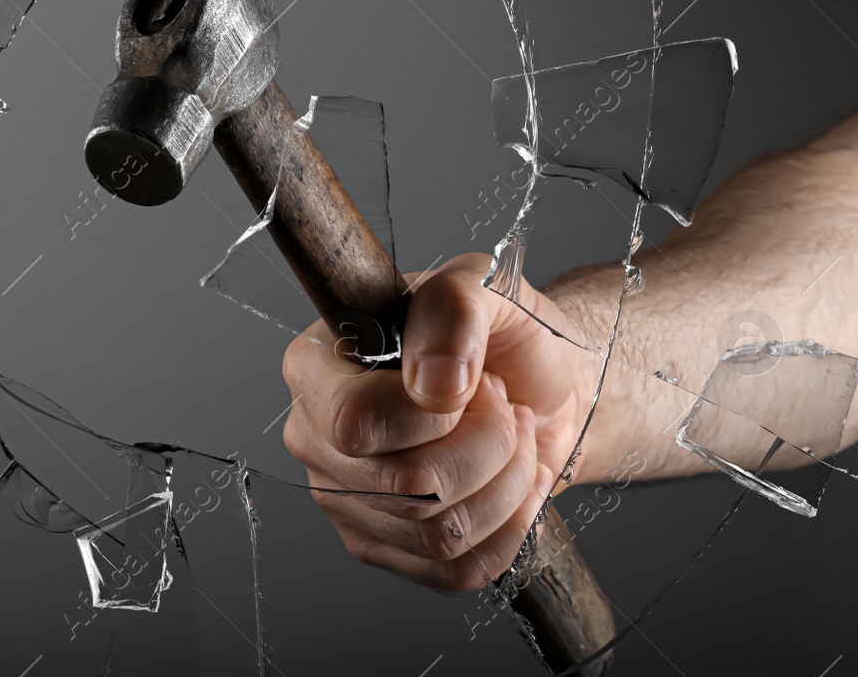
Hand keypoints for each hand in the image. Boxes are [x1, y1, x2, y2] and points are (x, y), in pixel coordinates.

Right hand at [280, 253, 599, 590]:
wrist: (543, 383)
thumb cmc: (502, 332)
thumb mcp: (484, 286)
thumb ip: (454, 308)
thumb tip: (433, 385)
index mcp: (315, 365)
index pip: (356, 421)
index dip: (435, 414)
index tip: (472, 379)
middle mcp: (315, 436)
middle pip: (406, 487)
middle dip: (489, 447)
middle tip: (504, 408)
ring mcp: (344, 499)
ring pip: (437, 533)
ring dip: (507, 484)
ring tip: (516, 441)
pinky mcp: (384, 547)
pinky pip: (455, 571)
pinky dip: (510, 529)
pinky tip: (516, 483)